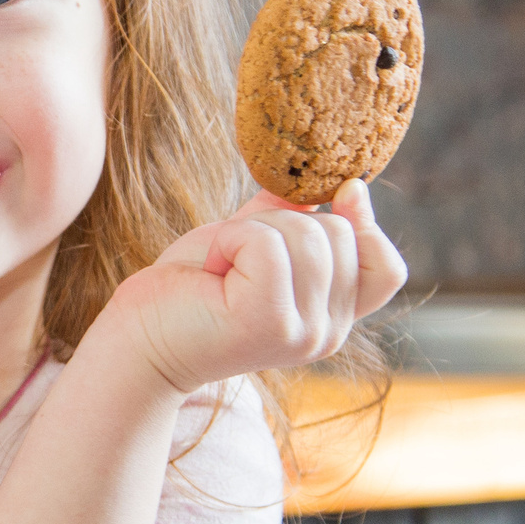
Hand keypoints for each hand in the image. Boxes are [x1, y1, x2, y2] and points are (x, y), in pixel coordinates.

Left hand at [105, 178, 407, 395]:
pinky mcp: (271, 323)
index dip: (368, 226)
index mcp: (332, 318)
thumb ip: (289, 219)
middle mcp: (328, 333)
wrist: (138, 340)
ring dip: (251, 230)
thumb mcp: (249, 244)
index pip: (386, 269)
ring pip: (307, 233)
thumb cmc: (188, 291)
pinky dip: (231, 239)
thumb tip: (323, 182)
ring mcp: (304, 333)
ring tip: (221, 265)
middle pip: (340, 235)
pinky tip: (210, 270)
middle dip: (282, 221)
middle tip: (235, 255)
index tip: (340, 194)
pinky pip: (267, 243)